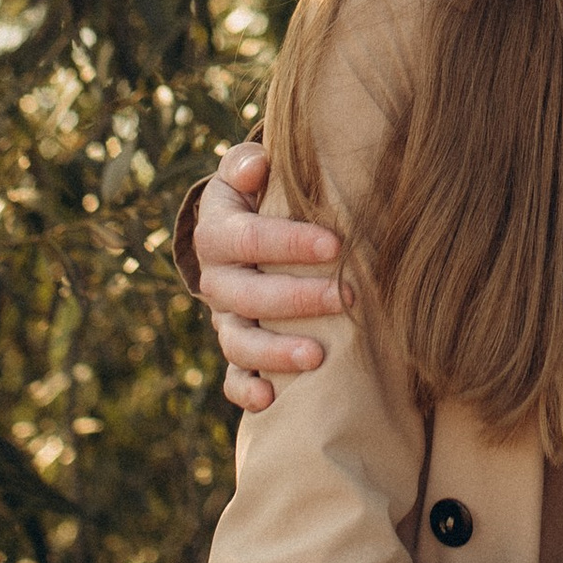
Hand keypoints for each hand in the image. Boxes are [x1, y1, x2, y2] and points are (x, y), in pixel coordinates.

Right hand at [185, 143, 352, 411]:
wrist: (246, 233)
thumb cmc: (262, 196)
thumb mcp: (248, 171)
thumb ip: (247, 163)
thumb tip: (257, 166)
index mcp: (216, 232)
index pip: (247, 238)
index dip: (289, 242)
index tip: (336, 244)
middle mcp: (215, 280)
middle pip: (246, 295)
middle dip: (296, 298)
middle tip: (347, 297)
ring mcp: (224, 320)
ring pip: (238, 342)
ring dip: (275, 353)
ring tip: (317, 358)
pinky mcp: (235, 352)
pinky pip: (232, 378)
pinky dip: (247, 391)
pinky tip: (271, 399)